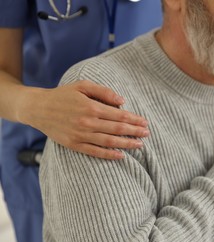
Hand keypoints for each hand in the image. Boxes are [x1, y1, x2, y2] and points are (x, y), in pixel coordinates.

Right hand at [18, 80, 149, 159]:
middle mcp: (87, 123)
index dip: (134, 119)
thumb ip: (103, 92)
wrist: (38, 108)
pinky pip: (95, 152)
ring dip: (126, 143)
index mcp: (91, 107)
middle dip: (134, 132)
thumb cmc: (63, 95)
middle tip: (147, 133)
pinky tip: (121, 155)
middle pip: (117, 129)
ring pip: (109, 142)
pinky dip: (109, 155)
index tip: (145, 122)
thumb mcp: (82, 86)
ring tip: (139, 145)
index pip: (119, 115)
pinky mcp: (74, 145)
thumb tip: (122, 101)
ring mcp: (81, 135)